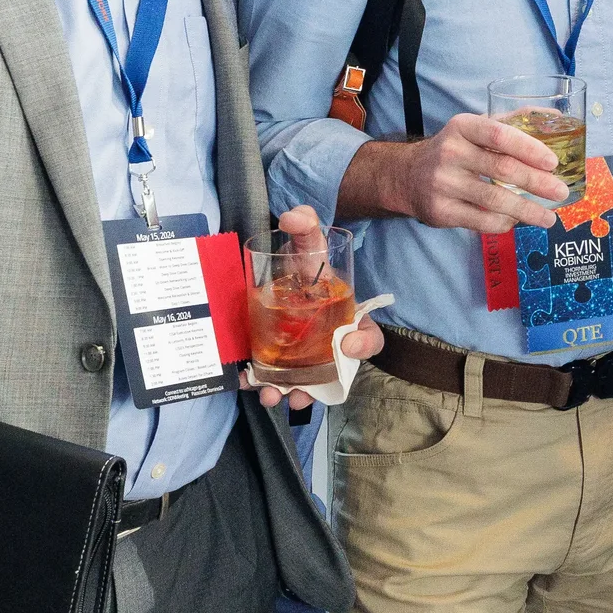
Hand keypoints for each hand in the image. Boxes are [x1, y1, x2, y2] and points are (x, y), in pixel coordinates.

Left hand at [247, 205, 384, 413]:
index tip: (350, 346)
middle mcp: (329, 342)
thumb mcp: (308, 242)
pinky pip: (272, 377)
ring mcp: (303, 353)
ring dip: (286, 393)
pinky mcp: (276, 357)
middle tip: (298, 394)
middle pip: (331, 373)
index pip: (367, 338)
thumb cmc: (304, 263)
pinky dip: (259, 383)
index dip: (364, 345)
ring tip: (270, 396)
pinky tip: (245, 382)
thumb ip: (306, 226)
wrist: (280, 274)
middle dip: (315, 388)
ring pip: (300, 382)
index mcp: (348, 318)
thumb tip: (293, 217)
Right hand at [338, 113, 566, 234]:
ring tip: (549, 217)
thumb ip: (509, 122)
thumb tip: (551, 116)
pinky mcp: (441, 211)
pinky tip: (518, 221)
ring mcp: (444, 184)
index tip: (553, 162)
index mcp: (463, 127)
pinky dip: (505, 223)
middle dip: (537, 183)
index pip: (499, 134)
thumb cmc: (454, 149)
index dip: (529, 148)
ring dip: (528, 211)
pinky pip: (481, 221)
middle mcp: (450, 153)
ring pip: (495, 201)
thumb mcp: (473, 128)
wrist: (407, 176)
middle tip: (561, 192)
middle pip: (502, 170)